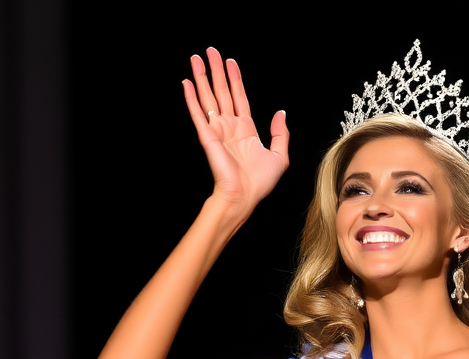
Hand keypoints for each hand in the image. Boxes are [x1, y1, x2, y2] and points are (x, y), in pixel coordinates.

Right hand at [182, 48, 289, 208]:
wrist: (244, 196)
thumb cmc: (260, 183)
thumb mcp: (280, 156)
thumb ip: (281, 134)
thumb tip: (281, 113)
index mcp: (246, 130)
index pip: (239, 97)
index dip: (235, 79)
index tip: (230, 62)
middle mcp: (230, 127)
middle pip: (222, 92)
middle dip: (217, 71)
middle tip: (211, 51)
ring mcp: (217, 130)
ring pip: (208, 97)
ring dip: (202, 77)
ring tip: (197, 58)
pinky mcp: (207, 137)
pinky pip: (197, 113)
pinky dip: (191, 98)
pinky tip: (186, 82)